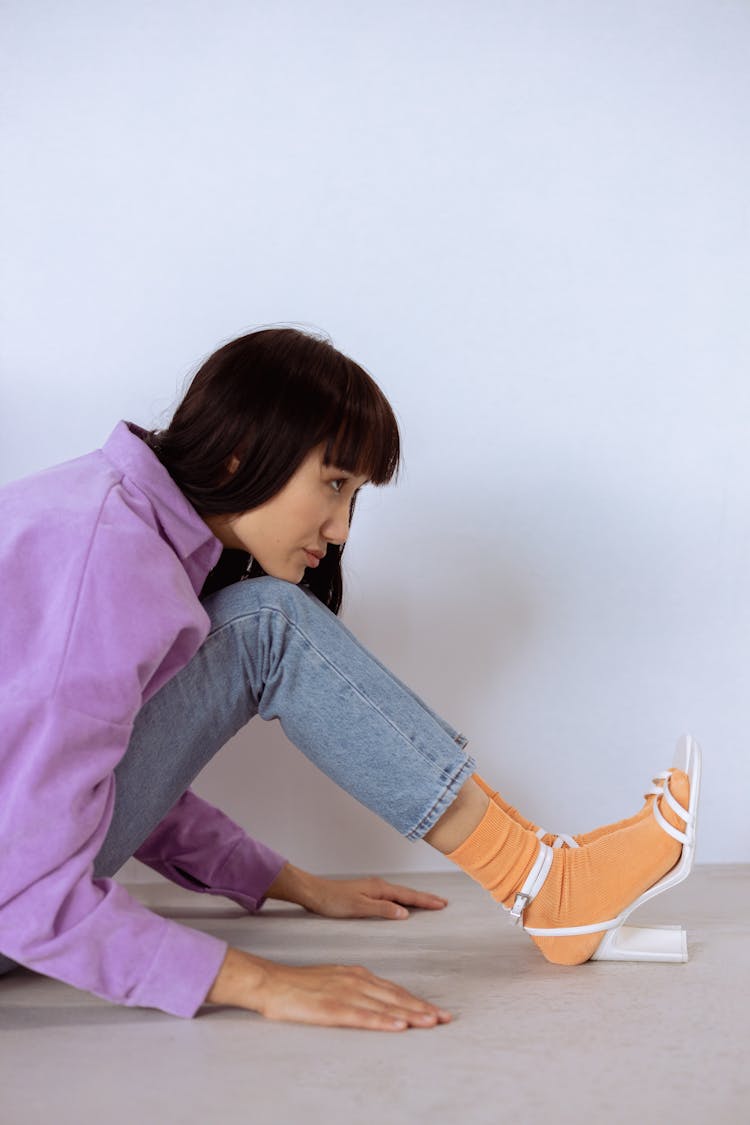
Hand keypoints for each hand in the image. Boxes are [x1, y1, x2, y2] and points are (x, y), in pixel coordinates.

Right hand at [206, 947, 451, 1030]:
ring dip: (411, 1015)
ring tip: (432, 1022)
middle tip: (445, 1018)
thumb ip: (355, 988)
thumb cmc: (300, 985)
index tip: (435, 1011)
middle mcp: (357, 981)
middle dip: (422, 1008)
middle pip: (396, 997)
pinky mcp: (334, 1008)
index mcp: (357, 974)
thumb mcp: (334, 980)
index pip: (394, 990)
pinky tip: (399, 1026)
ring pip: (386, 1006)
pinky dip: (384, 1021)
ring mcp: (346, 994)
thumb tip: (376, 999)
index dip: (416, 1001)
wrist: (272, 982)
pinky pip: (364, 1016)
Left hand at [266, 864, 448, 919]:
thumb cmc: (333, 901)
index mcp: (380, 888)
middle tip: (443, 903)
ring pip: (400, 894)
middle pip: (408, 892)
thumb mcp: (359, 908)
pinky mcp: (367, 893)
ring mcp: (373, 888)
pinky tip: (403, 904)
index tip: (442, 904)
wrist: (314, 893)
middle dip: (426, 898)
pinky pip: (392, 896)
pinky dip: (403, 900)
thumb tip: (405, 913)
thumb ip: (383, 909)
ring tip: (429, 903)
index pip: (408, 896)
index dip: (426, 901)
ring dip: (416, 899)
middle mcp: (379, 886)